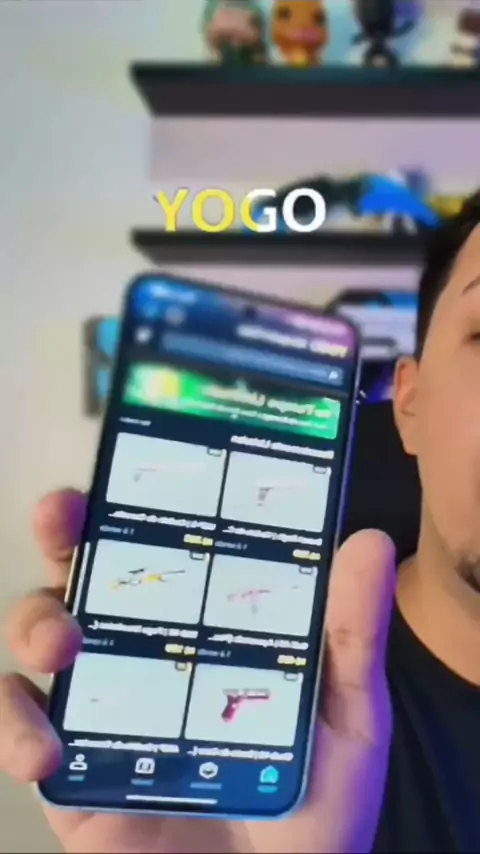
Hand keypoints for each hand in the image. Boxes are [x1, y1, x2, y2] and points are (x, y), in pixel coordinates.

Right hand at [1, 489, 394, 853]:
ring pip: (39, 634)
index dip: (133, 499)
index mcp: (201, 623)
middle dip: (63, 531)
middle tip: (62, 517)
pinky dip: (15, 725)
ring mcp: (100, 704)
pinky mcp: (69, 770)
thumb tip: (365, 540)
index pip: (159, 543)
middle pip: (86, 570)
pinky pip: (18, 728)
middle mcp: (142, 650)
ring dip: (34, 622)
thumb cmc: (313, 805)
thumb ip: (351, 634)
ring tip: (62, 645)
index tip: (121, 469)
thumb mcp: (345, 712)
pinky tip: (45, 747)